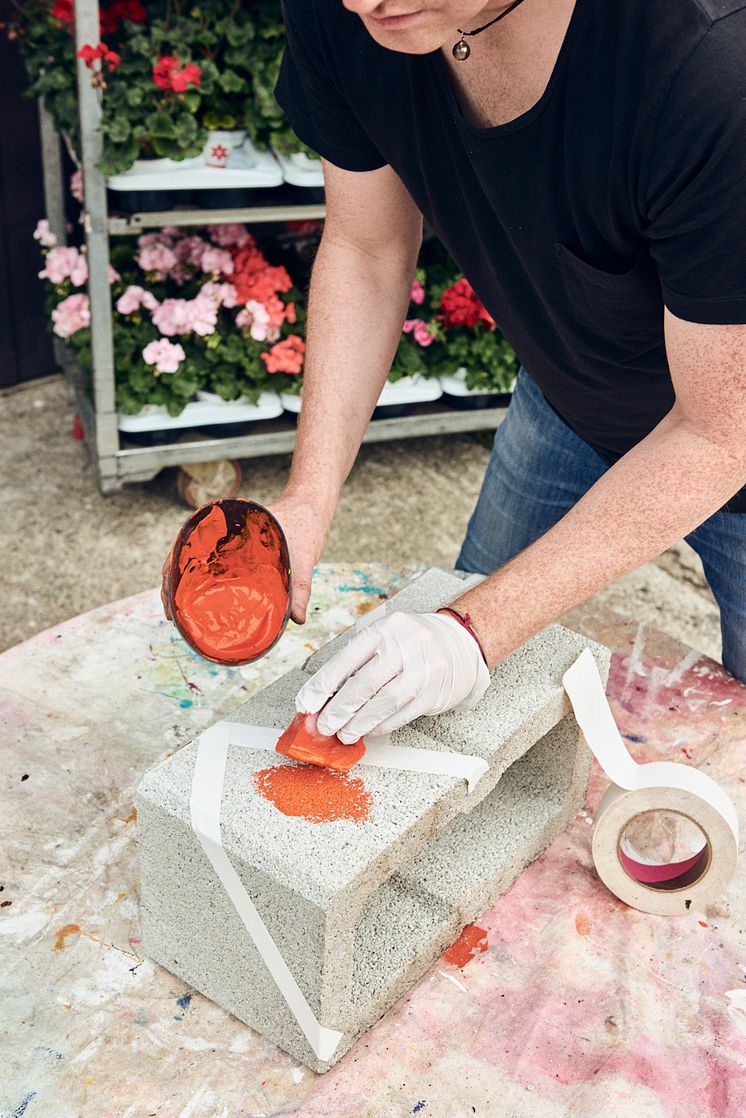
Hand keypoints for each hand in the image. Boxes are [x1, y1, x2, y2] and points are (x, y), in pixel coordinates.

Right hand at [159, 493, 329, 623]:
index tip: (168, 597)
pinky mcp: (239, 552)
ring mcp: (229, 545)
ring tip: (180, 612)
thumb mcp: (302, 557)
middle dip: (173, 585)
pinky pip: (215, 567)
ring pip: (198, 564)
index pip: (184, 549)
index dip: (170, 573)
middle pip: (184, 559)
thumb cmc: (303, 526)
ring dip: (186, 584)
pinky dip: (206, 582)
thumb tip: (297, 619)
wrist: (310, 506)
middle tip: (170, 614)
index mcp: (226, 531)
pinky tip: (205, 600)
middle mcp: (222, 537)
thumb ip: (300, 587)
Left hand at [295, 610, 490, 742]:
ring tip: (344, 733)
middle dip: (338, 710)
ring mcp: (422, 670)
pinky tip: (368, 730)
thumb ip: (357, 662)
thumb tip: (324, 696)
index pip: (346, 659)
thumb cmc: (414, 642)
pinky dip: (380, 726)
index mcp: (385, 629)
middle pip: (363, 684)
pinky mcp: (433, 693)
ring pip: (382, 703)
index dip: (322, 686)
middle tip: (322, 726)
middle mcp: (405, 646)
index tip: (306, 704)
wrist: (460, 644)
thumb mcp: (386, 637)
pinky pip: (401, 714)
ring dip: (358, 723)